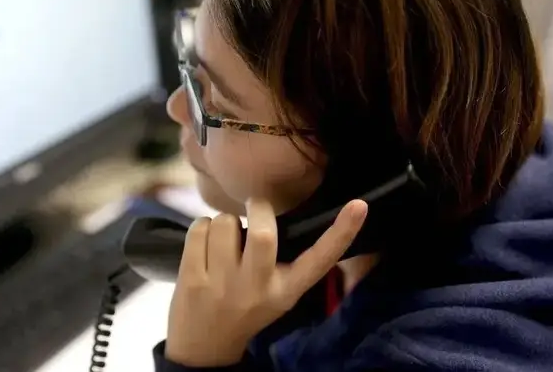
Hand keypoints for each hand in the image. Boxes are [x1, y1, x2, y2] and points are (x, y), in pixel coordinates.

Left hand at [164, 197, 367, 366]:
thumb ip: (286, 260)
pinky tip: (205, 247)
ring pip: (224, 222)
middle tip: (254, 209)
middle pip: (263, 232)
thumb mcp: (279, 293)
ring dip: (223, 221)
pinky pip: (198, 229)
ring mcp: (223, 285)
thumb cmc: (247, 309)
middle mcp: (259, 287)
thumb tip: (280, 211)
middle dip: (257, 208)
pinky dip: (201, 228)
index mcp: (287, 290)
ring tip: (223, 240)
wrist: (205, 348)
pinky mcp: (192, 279)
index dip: (342, 231)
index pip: (320, 259)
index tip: (360, 205)